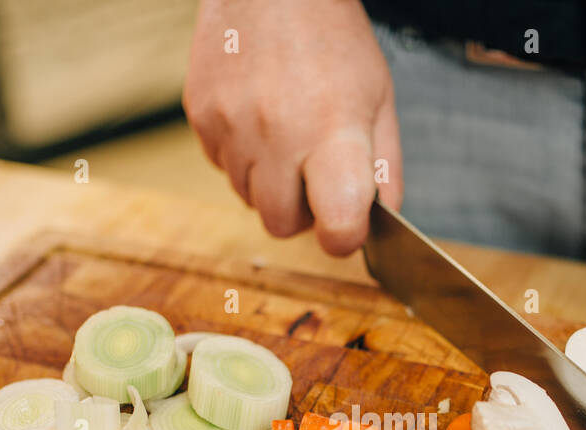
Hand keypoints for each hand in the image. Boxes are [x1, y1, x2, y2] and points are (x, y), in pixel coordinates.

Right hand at [184, 0, 402, 255]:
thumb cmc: (332, 37)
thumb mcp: (379, 98)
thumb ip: (385, 167)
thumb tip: (382, 220)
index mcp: (333, 131)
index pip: (336, 224)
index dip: (344, 237)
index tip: (347, 224)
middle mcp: (277, 133)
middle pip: (281, 225)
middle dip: (302, 213)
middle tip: (316, 174)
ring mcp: (231, 125)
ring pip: (248, 200)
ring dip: (270, 184)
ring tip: (288, 135)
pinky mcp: (200, 116)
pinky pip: (222, 167)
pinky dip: (242, 157)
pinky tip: (259, 118)